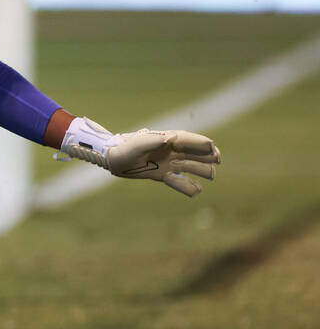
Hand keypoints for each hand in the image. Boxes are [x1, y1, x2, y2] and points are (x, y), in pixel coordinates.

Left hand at [60, 118, 220, 196]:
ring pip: (188, 166)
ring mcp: (165, 163)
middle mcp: (168, 151)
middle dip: (206, 155)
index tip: (211, 146)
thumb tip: (170, 138)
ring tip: (212, 175)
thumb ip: (151, 141)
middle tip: (218, 160)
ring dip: (200, 169)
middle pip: (192, 153)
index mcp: (164, 140)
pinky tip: (197, 190)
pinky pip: (177, 181)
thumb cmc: (122, 149)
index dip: (199, 143)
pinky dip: (186, 185)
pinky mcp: (160, 174)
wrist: (111, 159)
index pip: (186, 140)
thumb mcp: (135, 144)